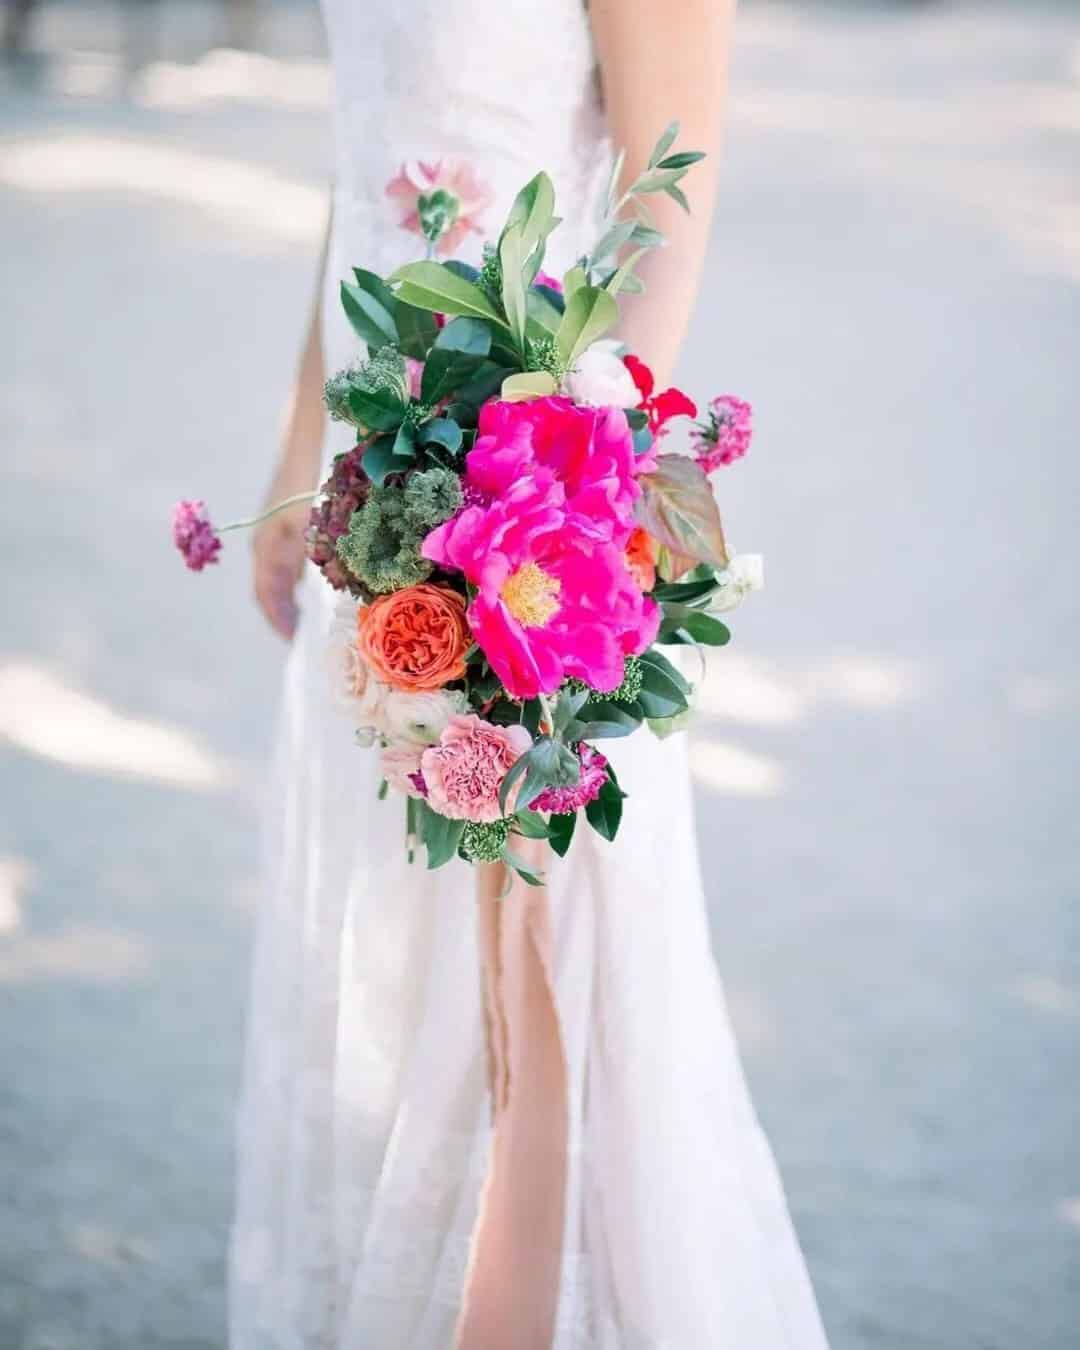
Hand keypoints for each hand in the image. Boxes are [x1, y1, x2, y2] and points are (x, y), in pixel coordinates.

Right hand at [252, 496, 307, 640]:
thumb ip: (311, 557)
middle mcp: (264, 545)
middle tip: (303, 638)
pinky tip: (312, 588)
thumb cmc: (305, 482)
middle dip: (284, 615)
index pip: (266, 595)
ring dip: (289, 600)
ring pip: (277, 578)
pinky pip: (286, 564)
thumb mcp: (311, 523)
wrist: (299, 445)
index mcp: (266, 548)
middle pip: (269, 591)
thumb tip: (314, 592)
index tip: (294, 640)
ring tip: (307, 621)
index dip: (278, 619)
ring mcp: (272, 535)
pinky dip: (295, 582)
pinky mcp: (283, 526)